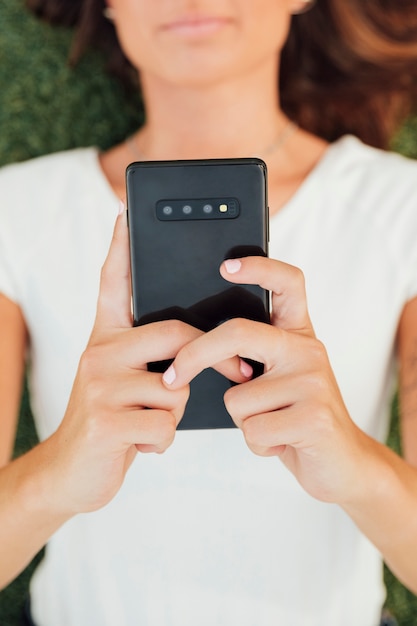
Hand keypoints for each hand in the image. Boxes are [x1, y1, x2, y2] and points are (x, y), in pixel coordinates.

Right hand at [46, 211, 247, 515]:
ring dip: (176, 412)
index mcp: (107, 337)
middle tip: (237, 372)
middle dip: (211, 359)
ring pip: (176, 386)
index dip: (121, 248)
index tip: (126, 211)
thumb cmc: (112, 419)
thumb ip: (151, 356)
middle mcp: (99, 351)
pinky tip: (141, 444)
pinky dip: (163, 440)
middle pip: (175, 333)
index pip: (114, 283)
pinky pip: (165, 423)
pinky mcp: (105, 420)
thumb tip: (199, 340)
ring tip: (149, 422)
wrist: (71, 470)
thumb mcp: (125, 380)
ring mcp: (99, 384)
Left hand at [163, 256, 367, 504]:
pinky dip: (257, 444)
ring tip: (271, 425)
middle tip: (172, 377)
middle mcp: (308, 350)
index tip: (226, 265)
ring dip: (243, 421)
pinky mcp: (314, 417)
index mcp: (298, 334)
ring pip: (238, 397)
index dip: (260, 267)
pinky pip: (253, 428)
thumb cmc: (296, 418)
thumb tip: (192, 344)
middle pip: (238, 334)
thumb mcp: (279, 378)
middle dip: (195, 356)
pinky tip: (281, 443)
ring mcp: (313, 381)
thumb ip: (252, 358)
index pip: (288, 283)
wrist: (342, 464)